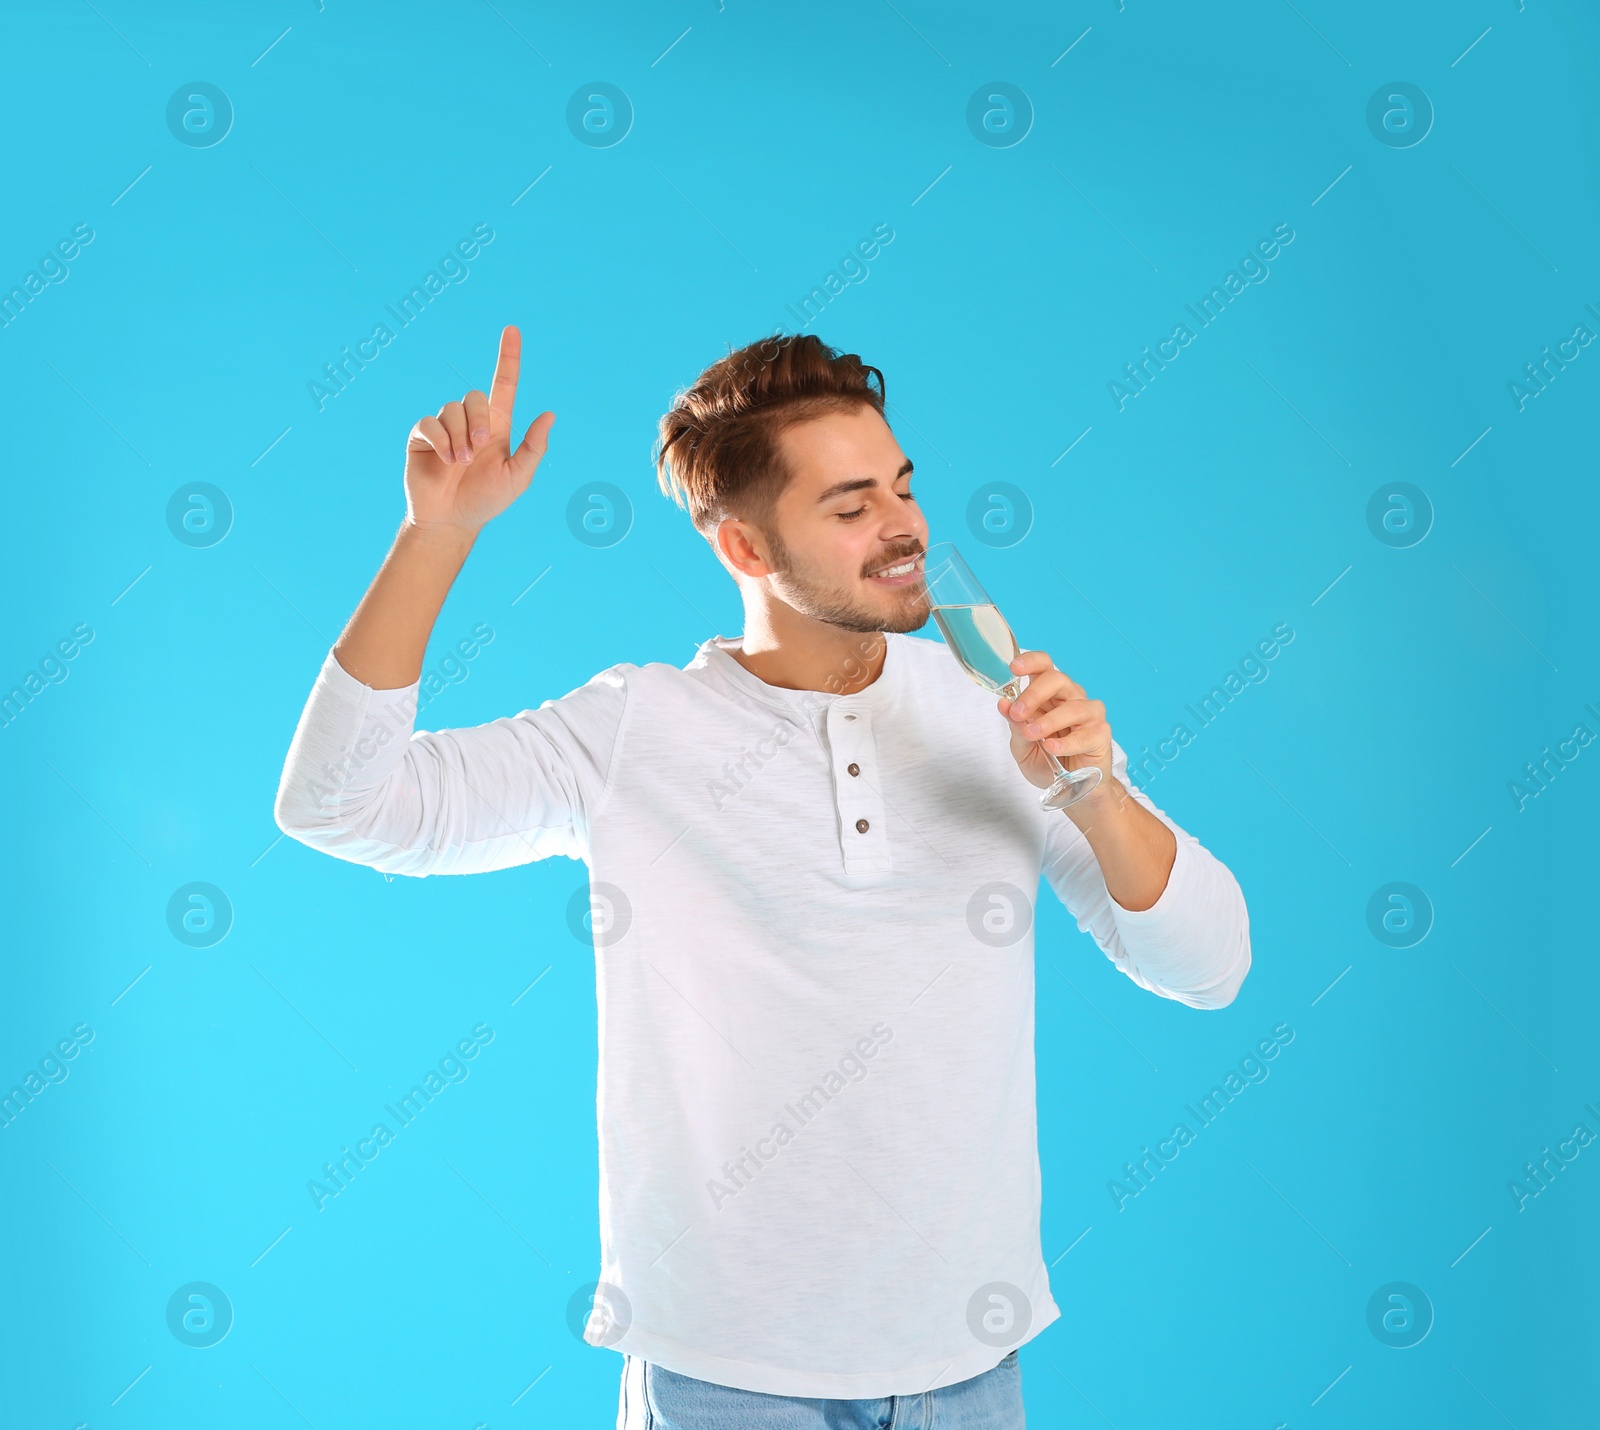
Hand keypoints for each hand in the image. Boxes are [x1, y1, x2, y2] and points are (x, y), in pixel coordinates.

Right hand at [403, 325, 554, 535]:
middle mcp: (471, 421)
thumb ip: (534, 448)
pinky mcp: (423, 435)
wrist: (451, 520)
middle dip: (478, 419)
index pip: (504, 384)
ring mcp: (446, 426)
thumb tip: (550, 414)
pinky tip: (445, 460)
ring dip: (459, 436)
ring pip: (452, 409)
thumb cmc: (486, 500)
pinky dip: (441, 440)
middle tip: (479, 447)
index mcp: (498, 426)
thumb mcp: (518, 478)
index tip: (512, 330)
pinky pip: (430, 422)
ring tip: (460, 463)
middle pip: (475, 396)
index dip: (508, 358)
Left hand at [997, 650, 1115, 800]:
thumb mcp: (1022, 747)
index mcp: (1049, 695)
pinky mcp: (1100, 734)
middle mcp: (1071, 698)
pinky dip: (1066, 742)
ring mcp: (1088, 714)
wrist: (1070, 790)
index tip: (1014, 668)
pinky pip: (1085, 734)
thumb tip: (1004, 704)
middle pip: (1057, 679)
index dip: (1031, 662)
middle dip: (1034, 694)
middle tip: (1018, 713)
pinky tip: (1052, 747)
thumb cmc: (1048, 762)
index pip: (1044, 666)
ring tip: (1032, 734)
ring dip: (1048, 721)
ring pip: (1072, 707)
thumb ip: (1015, 726)